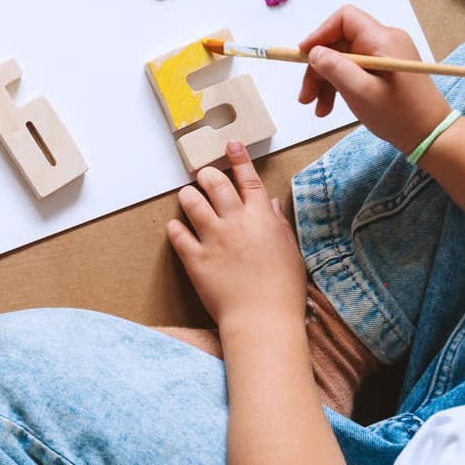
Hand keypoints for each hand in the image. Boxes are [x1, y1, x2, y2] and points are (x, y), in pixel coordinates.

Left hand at [167, 142, 305, 333]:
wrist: (262, 319)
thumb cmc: (283, 289)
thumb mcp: (290, 252)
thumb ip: (277, 224)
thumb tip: (269, 204)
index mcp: (262, 218)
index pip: (248, 180)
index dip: (238, 160)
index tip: (230, 144)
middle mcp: (236, 222)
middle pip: (215, 184)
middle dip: (207, 175)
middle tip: (203, 175)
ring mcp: (213, 239)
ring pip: (192, 203)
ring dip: (188, 196)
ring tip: (187, 196)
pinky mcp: (195, 258)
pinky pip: (177, 234)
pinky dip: (175, 227)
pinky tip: (175, 227)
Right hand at [298, 5, 450, 153]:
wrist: (430, 135)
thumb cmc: (399, 114)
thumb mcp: (360, 92)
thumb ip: (334, 67)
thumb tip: (314, 52)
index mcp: (383, 40)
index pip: (344, 19)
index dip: (320, 34)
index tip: (303, 56)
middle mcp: (385, 41)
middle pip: (339, 43)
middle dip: (318, 67)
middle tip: (305, 96)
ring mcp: (386, 56)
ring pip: (343, 59)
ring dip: (325, 81)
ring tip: (317, 108)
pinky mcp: (385, 69)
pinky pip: (354, 70)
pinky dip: (339, 86)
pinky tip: (329, 107)